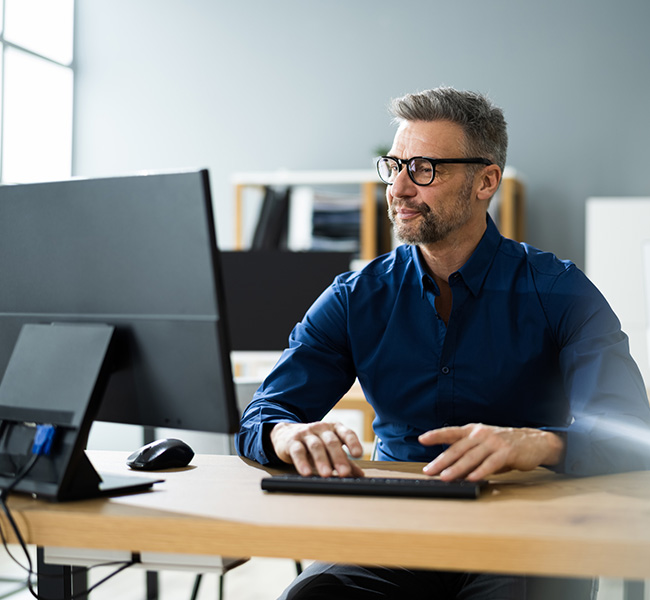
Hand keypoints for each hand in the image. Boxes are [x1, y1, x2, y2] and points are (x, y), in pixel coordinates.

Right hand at [270, 421, 364, 477]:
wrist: (286, 434)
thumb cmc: (313, 442)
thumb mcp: (330, 449)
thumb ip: (345, 460)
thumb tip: (360, 475)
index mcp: (334, 429)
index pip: (346, 433)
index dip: (353, 442)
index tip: (358, 454)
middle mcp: (321, 428)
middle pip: (331, 441)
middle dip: (338, 457)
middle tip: (344, 472)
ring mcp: (306, 433)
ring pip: (316, 446)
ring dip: (322, 460)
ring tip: (327, 474)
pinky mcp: (292, 441)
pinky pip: (298, 451)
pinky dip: (302, 462)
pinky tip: (306, 472)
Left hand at [419, 423, 564, 480]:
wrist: (533, 442)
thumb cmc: (504, 445)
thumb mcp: (483, 445)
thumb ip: (468, 454)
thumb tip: (450, 470)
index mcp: (473, 430)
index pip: (451, 432)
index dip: (436, 435)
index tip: (422, 439)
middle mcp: (481, 434)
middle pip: (457, 448)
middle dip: (441, 461)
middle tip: (430, 471)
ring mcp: (494, 442)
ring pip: (471, 457)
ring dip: (457, 468)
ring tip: (445, 477)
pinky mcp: (506, 452)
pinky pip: (490, 464)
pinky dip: (480, 471)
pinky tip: (472, 478)